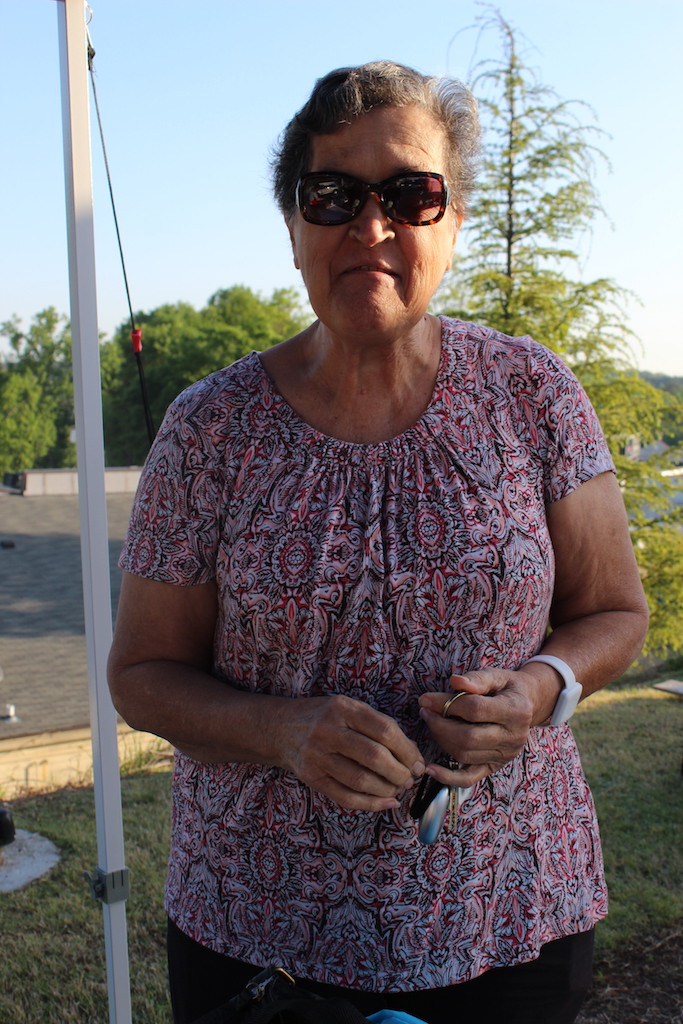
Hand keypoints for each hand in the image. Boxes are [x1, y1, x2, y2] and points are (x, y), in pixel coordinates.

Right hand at [276, 694, 425, 811]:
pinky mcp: (312, 778)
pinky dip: (371, 804)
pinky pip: (346, 797)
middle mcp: (328, 731)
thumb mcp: (349, 709)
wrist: (281, 728)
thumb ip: (379, 726)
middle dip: (400, 772)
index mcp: (343, 709)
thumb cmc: (325, 717)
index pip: (384, 730)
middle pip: (375, 757)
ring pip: (361, 780)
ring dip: (388, 789)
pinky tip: (386, 802)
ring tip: (398, 788)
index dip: (408, 750)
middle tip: (410, 778)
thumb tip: (414, 755)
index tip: (418, 762)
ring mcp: (317, 756)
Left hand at [417, 667, 560, 788]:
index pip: (475, 709)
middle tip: (425, 711)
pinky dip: (448, 777)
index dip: (446, 704)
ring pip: (464, 754)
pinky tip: (430, 769)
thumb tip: (454, 681)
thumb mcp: (496, 675)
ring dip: (441, 739)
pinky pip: (469, 778)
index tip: (426, 699)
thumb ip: (476, 678)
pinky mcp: (495, 766)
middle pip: (468, 736)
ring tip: (431, 722)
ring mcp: (505, 755)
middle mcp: (514, 737)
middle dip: (439, 724)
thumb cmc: (507, 687)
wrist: (528, 704)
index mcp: (516, 710)